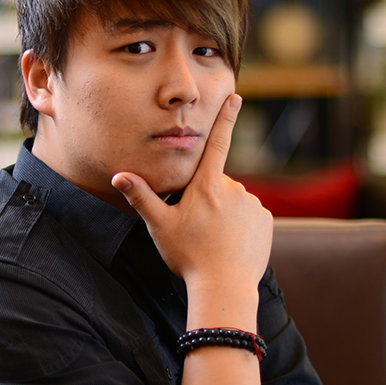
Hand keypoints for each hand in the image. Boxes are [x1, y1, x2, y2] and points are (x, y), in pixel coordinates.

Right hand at [112, 94, 272, 295]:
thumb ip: (141, 197)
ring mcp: (253, 205)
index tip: (235, 96)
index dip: (225, 118)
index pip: (217, 144)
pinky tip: (231, 244)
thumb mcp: (159, 226)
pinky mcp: (267, 222)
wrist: (224, 288)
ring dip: (225, 213)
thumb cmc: (188, 256)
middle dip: (208, 198)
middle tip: (197, 228)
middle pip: (218, 184)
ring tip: (214, 240)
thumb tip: (118, 176)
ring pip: (234, 201)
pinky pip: (251, 216)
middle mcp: (234, 189)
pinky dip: (241, 226)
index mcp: (207, 186)